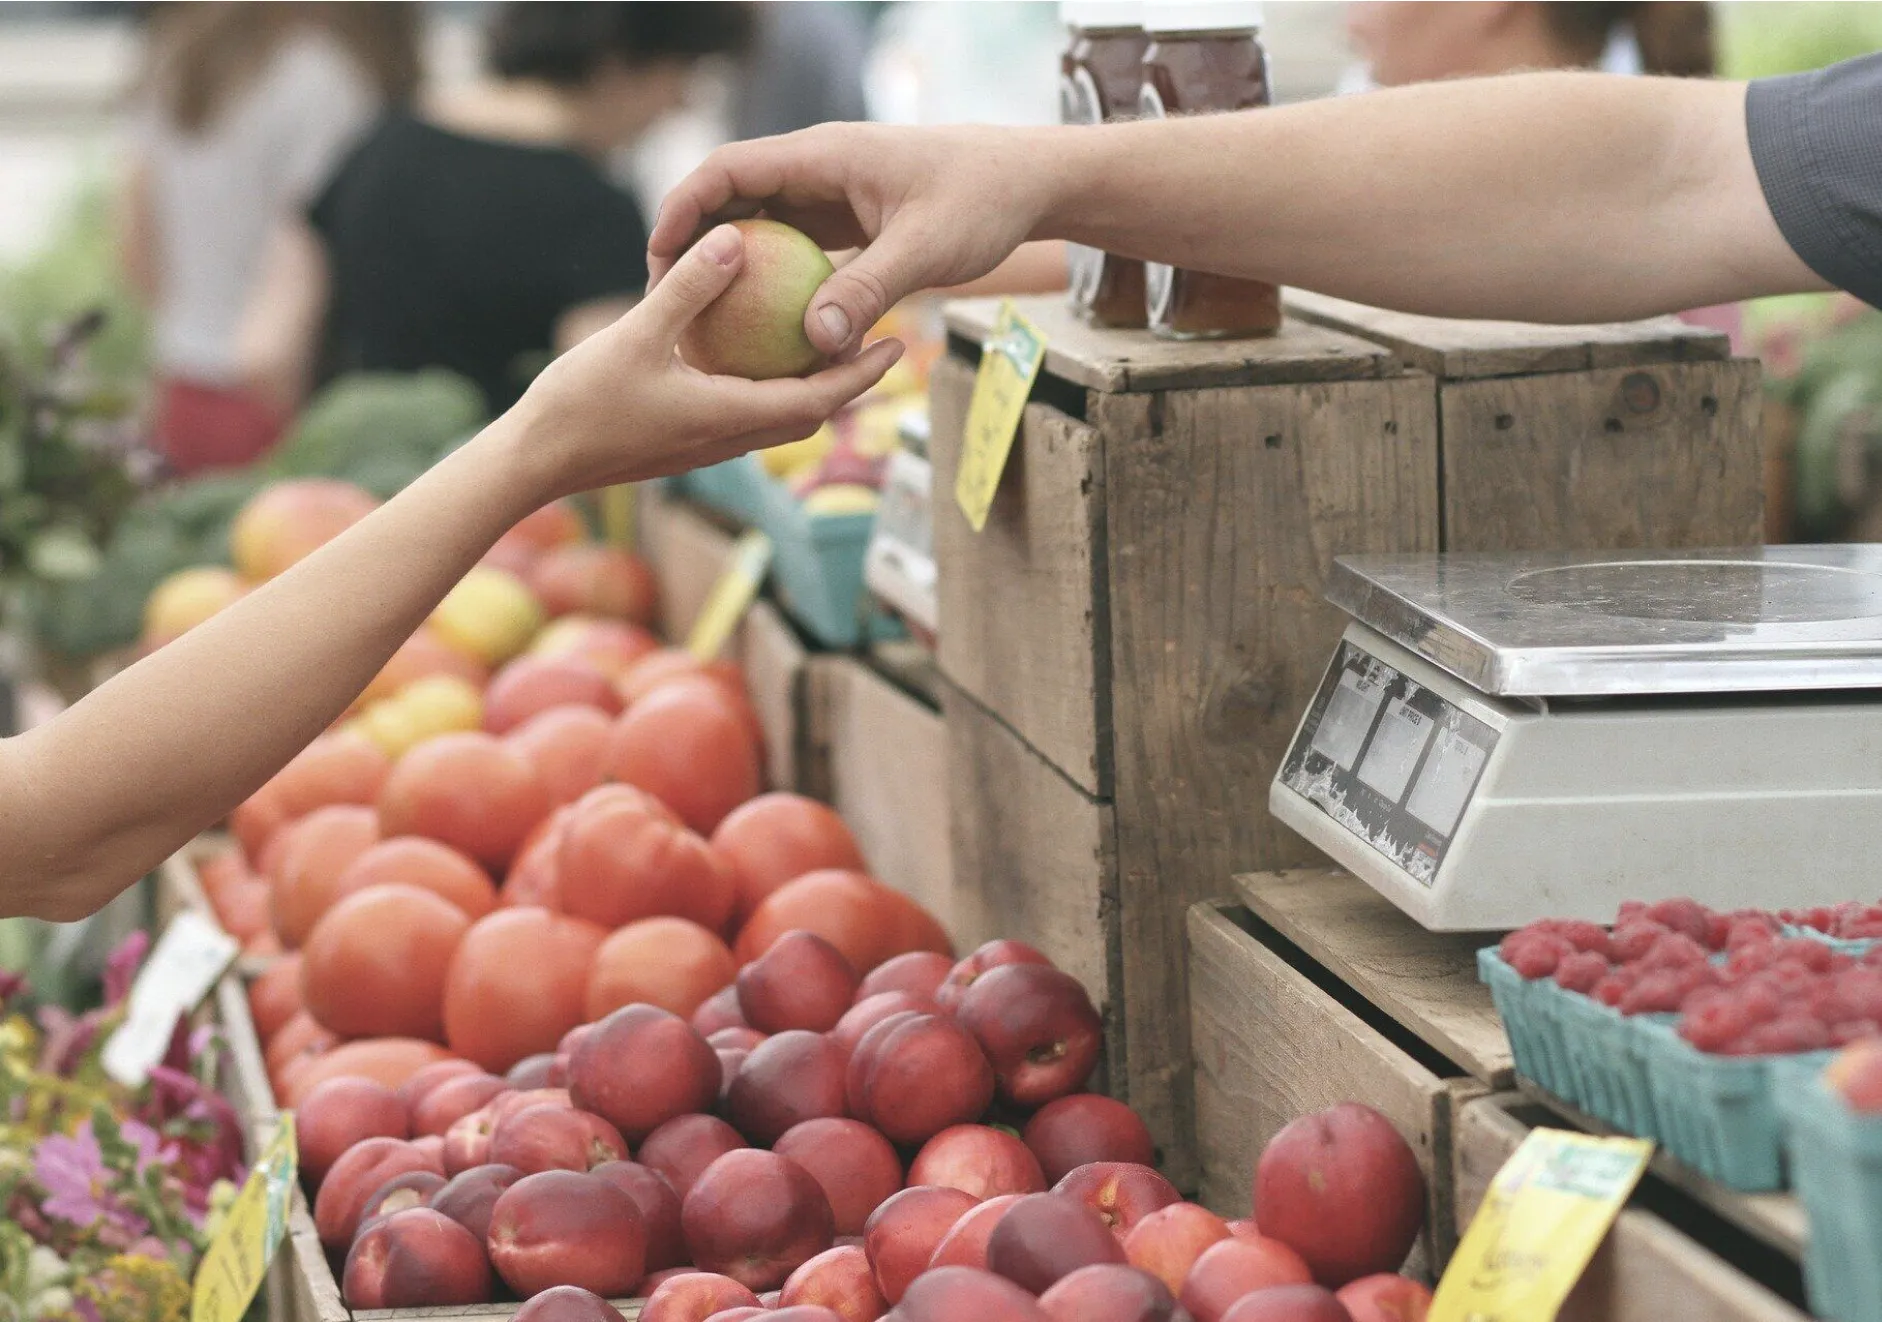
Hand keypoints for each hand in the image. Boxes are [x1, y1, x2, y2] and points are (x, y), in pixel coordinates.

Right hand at [514, 223, 903, 499]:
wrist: (534, 463)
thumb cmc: (580, 404)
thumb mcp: (635, 335)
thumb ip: (688, 289)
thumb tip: (735, 239)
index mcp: (730, 418)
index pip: (818, 400)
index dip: (862, 374)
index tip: (897, 345)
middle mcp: (728, 439)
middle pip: (809, 412)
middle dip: (850, 381)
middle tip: (881, 339)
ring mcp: (705, 445)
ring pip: (777, 416)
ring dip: (810, 386)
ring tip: (829, 342)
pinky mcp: (683, 442)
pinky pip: (743, 412)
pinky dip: (766, 386)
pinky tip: (754, 352)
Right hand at [649, 124, 1055, 358]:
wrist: (1026, 182)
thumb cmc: (981, 201)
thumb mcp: (926, 249)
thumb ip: (869, 291)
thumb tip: (815, 342)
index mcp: (823, 156)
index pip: (729, 170)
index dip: (684, 208)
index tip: (658, 257)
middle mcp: (817, 170)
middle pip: (732, 198)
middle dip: (693, 243)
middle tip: (665, 299)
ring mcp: (830, 195)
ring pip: (760, 225)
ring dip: (729, 266)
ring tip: (700, 319)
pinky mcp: (846, 222)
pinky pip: (793, 249)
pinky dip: (771, 282)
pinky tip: (760, 330)